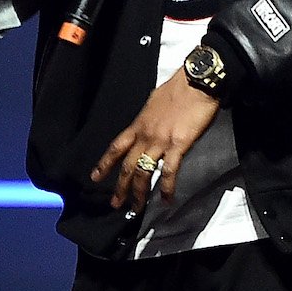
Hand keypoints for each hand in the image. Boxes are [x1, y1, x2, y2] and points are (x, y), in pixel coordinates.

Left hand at [91, 71, 221, 211]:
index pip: (116, 148)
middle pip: (127, 166)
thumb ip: (150, 116)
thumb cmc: (178, 88)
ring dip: (139, 192)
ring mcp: (160, 141)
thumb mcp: (154, 101)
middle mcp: (145, 136)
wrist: (195, 82)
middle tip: (116, 204)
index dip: (105, 164)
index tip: (95, 177)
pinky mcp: (178, 145)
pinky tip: (166, 200)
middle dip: (120, 187)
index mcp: (138, 124)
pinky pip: (169, 171)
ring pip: (143, 172)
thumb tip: (151, 122)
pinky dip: (166, 187)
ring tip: (137, 207)